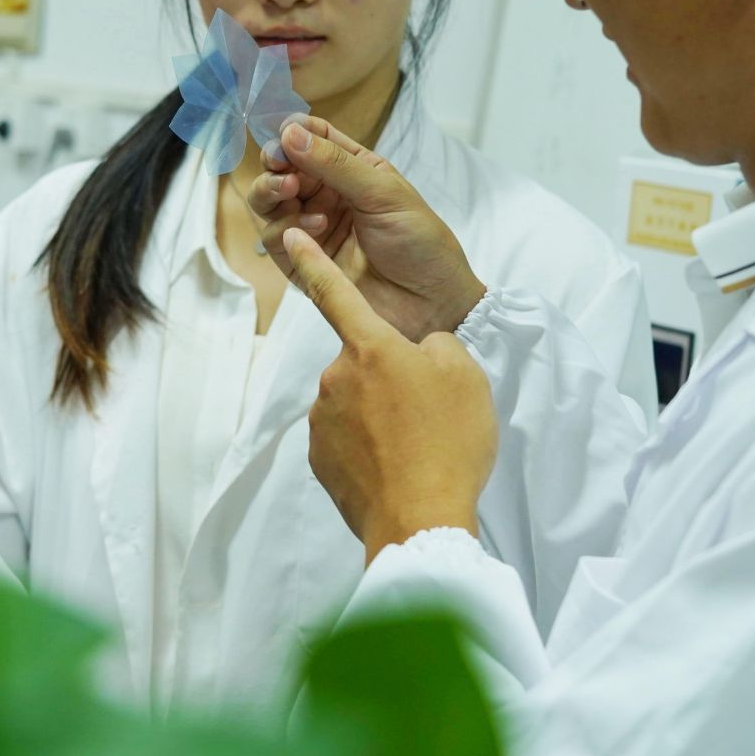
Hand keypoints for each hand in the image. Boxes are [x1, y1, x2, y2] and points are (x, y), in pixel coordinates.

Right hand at [248, 116, 484, 340]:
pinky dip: (286, 227)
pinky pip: (274, 238)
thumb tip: (290, 132)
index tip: (285, 132)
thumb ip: (335, 163)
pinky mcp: (301, 263)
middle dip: (276, 162)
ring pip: (269, 201)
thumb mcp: (383, 192)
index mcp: (352, 170)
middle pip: (282, 168)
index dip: (294, 131)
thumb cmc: (420, 242)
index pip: (313, 138)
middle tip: (281, 166)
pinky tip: (316, 226)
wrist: (431, 303)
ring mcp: (312, 229)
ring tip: (290, 190)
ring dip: (271, 191)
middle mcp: (327, 195)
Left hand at [287, 227, 497, 563]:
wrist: (420, 520)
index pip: (336, 292)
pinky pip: (346, 441)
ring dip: (380, 417)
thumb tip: (419, 350)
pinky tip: (397, 467)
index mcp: (371, 348)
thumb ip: (437, 346)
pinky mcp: (320, 460)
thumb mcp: (464, 376)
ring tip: (417, 446)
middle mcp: (336, 377)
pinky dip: (369, 450)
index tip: (289, 235)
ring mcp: (322, 421)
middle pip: (364, 364)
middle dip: (390, 379)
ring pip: (355, 404)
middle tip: (428, 413)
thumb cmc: (447, 441)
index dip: (314, 261)